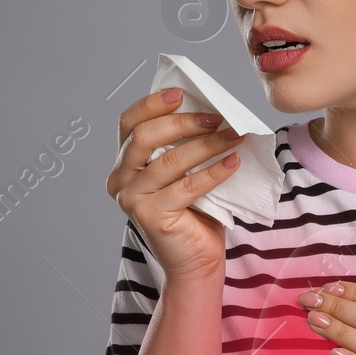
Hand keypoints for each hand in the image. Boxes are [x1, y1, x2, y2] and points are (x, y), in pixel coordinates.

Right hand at [105, 87, 245, 281]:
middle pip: (144, 137)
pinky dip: (213, 172)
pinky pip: (186, 187)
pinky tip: (233, 162)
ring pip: (168, 160)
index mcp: (124, 163)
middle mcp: (120, 180)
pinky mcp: (151, 217)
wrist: (196, 260)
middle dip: (183, 122)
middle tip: (218, 118)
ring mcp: (132, 200)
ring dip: (206, 144)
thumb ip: (185, 144)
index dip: (152, 104)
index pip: (129, 123)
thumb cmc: (195, 212)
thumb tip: (211, 110)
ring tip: (235, 135)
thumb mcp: (186, 171)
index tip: (182, 94)